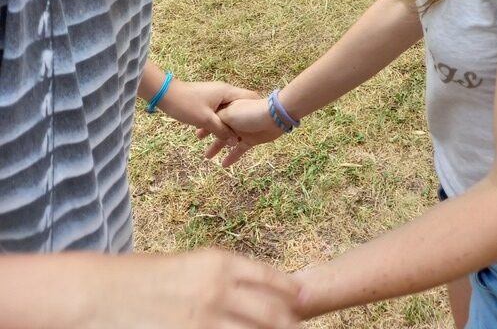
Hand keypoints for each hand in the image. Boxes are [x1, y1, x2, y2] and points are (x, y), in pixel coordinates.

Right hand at [87, 249, 300, 328]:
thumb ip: (223, 279)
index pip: (269, 278)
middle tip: (295, 326)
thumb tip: (253, 294)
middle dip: (287, 323)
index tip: (303, 300)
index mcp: (220, 264)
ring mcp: (206, 323)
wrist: (102, 295)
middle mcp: (219, 292)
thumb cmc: (144, 278)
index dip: (289, 292)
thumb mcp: (190, 267)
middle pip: (270, 314)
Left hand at [157, 80, 257, 144]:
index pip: (249, 98)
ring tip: (228, 144)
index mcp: (227, 92)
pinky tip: (216, 136)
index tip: (263, 124)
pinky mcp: (207, 102)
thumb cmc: (187, 104)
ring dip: (226, 128)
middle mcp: (224, 93)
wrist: (165, 95)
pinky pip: (218, 115)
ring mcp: (215, 97)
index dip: (256, 110)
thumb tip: (233, 142)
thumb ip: (221, 130)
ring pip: (227, 114)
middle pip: (238, 109)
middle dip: (241, 124)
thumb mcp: (206, 119)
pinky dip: (219, 125)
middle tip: (248, 138)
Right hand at [201, 98, 283, 166]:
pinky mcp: (251, 140)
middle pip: (220, 128)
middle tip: (198, 139)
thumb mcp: (228, 114)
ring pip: (227, 140)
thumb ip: (218, 119)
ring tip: (207, 157)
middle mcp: (235, 119)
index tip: (195, 130)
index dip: (205, 123)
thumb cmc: (249, 113)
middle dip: (210, 133)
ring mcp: (243, 130)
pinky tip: (223, 165)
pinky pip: (239, 150)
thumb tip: (208, 122)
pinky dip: (232, 157)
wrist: (273, 117)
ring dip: (218, 147)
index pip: (214, 116)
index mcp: (228, 110)